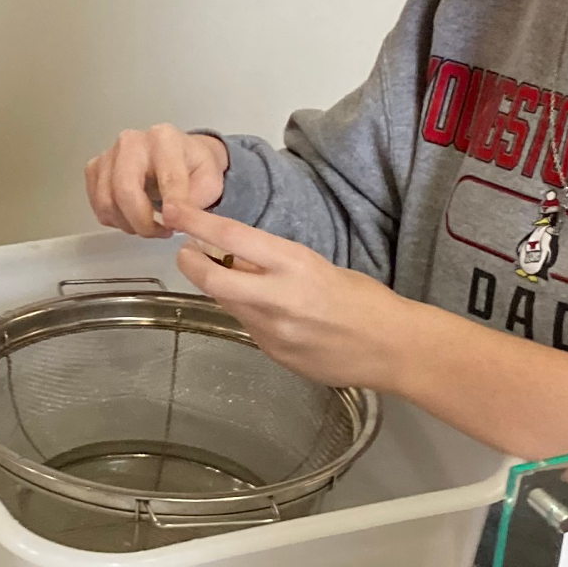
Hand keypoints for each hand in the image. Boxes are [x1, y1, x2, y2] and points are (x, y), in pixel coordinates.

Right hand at [84, 124, 229, 236]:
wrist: (179, 156)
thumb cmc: (192, 167)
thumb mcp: (210, 181)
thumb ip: (197, 199)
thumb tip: (176, 218)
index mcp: (164, 139)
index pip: (167, 178)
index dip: (172, 208)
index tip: (173, 227)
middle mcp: (132, 142)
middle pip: (125, 189)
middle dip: (142, 222)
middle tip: (161, 232)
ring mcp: (109, 154)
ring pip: (107, 202)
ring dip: (129, 224)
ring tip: (150, 226)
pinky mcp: (95, 168)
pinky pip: (99, 206)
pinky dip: (115, 220)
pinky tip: (134, 217)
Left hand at [167, 209, 417, 393]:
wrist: (392, 348)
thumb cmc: (364, 299)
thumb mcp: (318, 267)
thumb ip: (274, 266)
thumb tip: (236, 259)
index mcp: (295, 264)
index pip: (233, 237)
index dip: (197, 222)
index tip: (175, 211)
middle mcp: (277, 298)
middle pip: (211, 279)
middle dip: (190, 264)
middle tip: (186, 253)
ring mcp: (273, 332)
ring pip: (227, 306)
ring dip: (223, 291)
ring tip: (239, 283)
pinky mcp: (275, 355)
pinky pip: (249, 329)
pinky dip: (250, 316)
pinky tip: (274, 316)